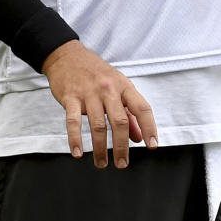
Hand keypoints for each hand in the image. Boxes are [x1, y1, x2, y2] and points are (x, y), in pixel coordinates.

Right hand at [41, 40, 156, 168]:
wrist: (68, 56)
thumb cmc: (96, 74)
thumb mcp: (118, 87)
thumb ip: (129, 113)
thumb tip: (139, 137)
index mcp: (124, 86)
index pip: (142, 108)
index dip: (149, 127)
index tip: (152, 145)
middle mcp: (109, 89)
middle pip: (120, 121)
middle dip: (122, 146)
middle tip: (123, 164)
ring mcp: (89, 93)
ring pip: (98, 125)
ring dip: (100, 149)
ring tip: (102, 163)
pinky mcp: (70, 97)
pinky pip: (73, 122)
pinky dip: (76, 139)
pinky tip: (78, 153)